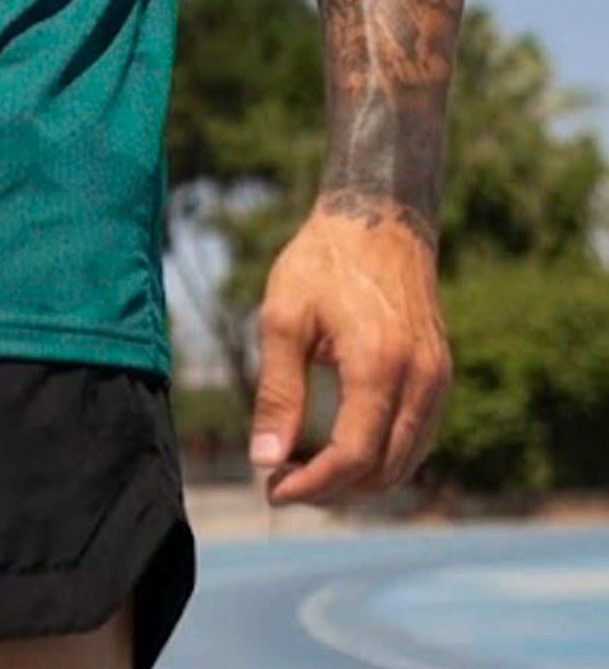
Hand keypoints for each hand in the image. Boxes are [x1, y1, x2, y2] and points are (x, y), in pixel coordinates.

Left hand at [248, 203, 450, 505]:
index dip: (313, 485)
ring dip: (358, 480)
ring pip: (406, 462)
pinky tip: (341, 446)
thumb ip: (277, 392)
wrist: (380, 214)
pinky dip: (382, 456)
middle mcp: (421, 381)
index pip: (354, 457)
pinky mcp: (440, 374)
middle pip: (384, 471)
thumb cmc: (325, 260)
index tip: (272, 490)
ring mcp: (437, 379)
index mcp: (380, 366)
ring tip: (306, 469)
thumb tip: (264, 459)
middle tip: (283, 482)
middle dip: (332, 490)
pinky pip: (416, 438)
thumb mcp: (284, 316)